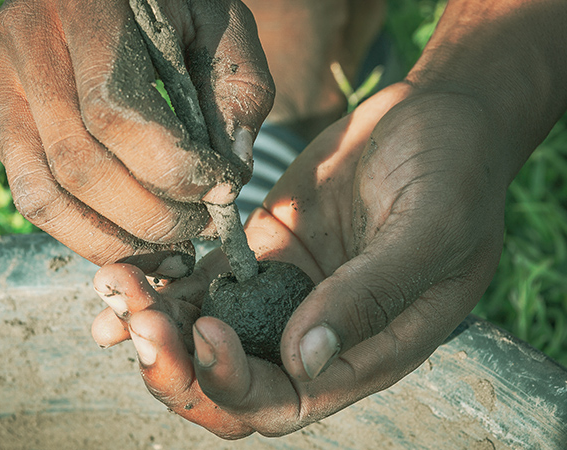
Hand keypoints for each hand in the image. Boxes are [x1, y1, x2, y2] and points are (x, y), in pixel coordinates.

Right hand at [0, 0, 272, 276]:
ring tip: (170, 254)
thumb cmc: (171, 2)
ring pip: (44, 197)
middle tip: (202, 231)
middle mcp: (28, 48)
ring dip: (114, 242)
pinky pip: (33, 198)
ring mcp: (2, 89)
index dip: (172, 168)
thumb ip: (239, 88)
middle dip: (152, 217)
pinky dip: (85, 234)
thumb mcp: (220, 22)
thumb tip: (234, 170)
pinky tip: (132, 241)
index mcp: (84, 9)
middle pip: (79, 165)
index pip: (115, 112)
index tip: (222, 190)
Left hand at [90, 82, 508, 436]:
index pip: (287, 400)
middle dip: (178, 369)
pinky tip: (123, 274)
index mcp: (364, 349)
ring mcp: (283, 293)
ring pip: (205, 338)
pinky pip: (203, 282)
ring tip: (117, 291)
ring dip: (155, 327)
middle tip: (138, 323)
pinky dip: (163, 285)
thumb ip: (372, 296)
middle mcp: (316, 332)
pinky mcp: (259, 252)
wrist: (436, 117)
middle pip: (233, 386)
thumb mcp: (429, 230)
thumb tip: (305, 360)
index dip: (236, 382)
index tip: (206, 329)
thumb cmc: (455, 173)